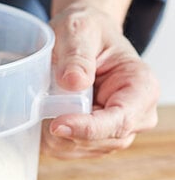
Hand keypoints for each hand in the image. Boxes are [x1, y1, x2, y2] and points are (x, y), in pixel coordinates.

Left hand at [41, 4, 158, 158]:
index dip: (87, 128)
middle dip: (65, 131)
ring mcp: (114, 131)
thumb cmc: (87, 31)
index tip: (56, 124)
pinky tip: (42, 115)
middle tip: (38, 107)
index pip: (120, 120)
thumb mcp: (80, 30)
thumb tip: (74, 82)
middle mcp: (135, 115)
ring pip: (79, 149)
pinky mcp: (92, 139)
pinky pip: (67, 149)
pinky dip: (49, 137)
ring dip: (53, 134)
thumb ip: (77, 55)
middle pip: (99, 140)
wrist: (83, 38)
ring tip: (42, 104)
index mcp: (141, 86)